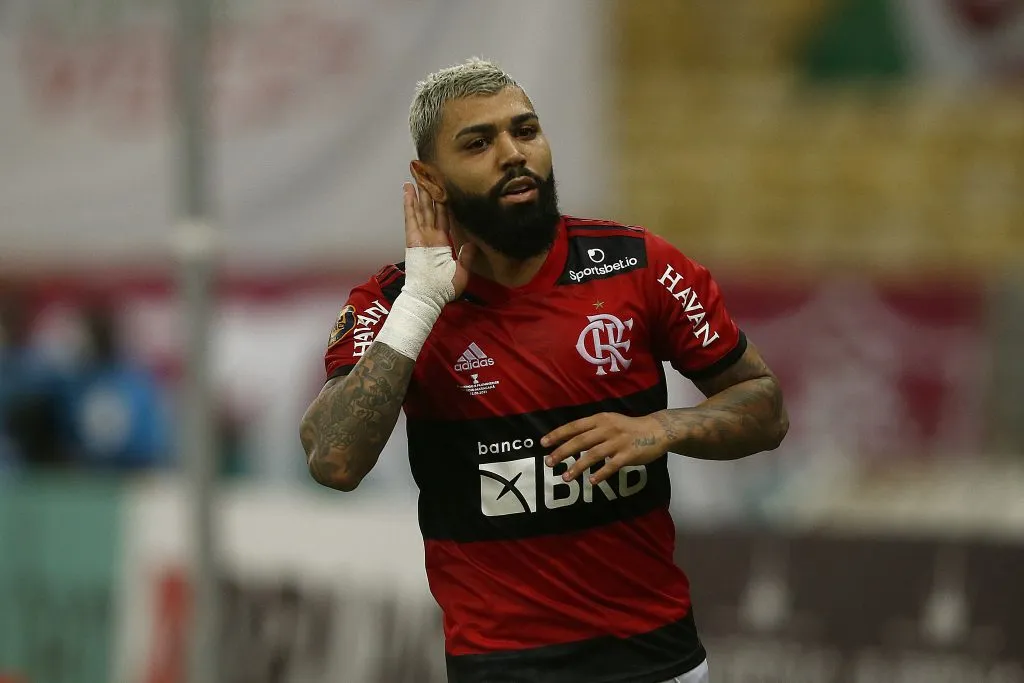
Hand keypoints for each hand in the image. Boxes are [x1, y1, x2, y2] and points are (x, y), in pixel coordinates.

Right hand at [403, 181, 474, 295]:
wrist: (430, 297)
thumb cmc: (444, 289)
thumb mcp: (461, 272)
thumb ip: (466, 257)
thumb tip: (472, 244)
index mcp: (442, 242)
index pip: (444, 217)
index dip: (444, 203)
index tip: (444, 189)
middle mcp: (431, 236)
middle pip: (431, 208)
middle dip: (429, 192)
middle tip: (429, 175)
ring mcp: (421, 235)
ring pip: (421, 209)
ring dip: (419, 192)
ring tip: (417, 175)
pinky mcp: (413, 237)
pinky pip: (411, 217)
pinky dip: (409, 203)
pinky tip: (408, 190)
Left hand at [541, 413, 666, 484]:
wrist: (657, 430)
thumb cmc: (628, 427)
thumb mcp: (609, 421)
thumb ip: (592, 429)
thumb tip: (569, 440)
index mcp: (600, 419)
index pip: (575, 426)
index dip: (558, 434)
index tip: (543, 443)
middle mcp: (607, 428)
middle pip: (580, 440)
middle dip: (563, 452)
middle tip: (549, 462)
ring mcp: (618, 442)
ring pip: (593, 454)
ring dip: (578, 466)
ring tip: (566, 477)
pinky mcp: (629, 454)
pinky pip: (612, 465)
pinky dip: (601, 473)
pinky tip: (591, 481)